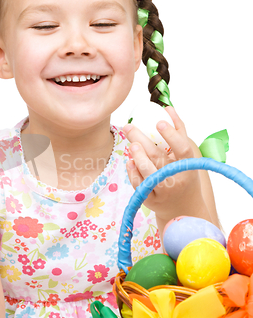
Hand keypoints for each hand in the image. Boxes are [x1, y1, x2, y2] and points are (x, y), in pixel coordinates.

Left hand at [123, 106, 207, 221]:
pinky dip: (133, 171)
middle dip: (141, 140)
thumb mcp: (187, 156)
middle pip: (157, 158)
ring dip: (137, 156)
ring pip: (147, 172)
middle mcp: (177, 180)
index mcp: (189, 166)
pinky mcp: (150, 200)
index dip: (171, 135)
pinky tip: (130, 160)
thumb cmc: (184, 175)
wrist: (183, 208)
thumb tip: (167, 108)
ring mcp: (163, 192)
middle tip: (129, 126)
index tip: (159, 122)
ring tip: (130, 144)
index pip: (182, 148)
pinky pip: (138, 184)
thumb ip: (179, 132)